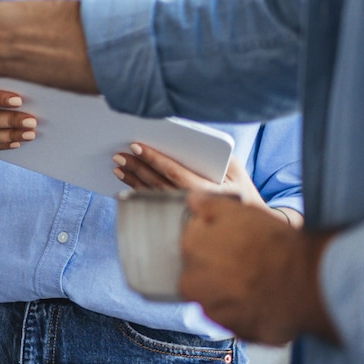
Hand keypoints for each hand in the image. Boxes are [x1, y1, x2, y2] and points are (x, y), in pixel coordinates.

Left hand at [113, 143, 297, 226]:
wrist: (246, 222)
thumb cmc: (240, 189)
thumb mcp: (236, 169)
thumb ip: (216, 156)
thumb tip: (189, 141)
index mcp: (207, 191)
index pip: (175, 173)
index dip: (154, 159)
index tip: (137, 146)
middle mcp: (192, 204)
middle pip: (158, 183)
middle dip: (137, 167)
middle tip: (119, 154)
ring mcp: (182, 213)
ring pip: (151, 194)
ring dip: (132, 179)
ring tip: (117, 165)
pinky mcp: (176, 216)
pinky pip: (151, 202)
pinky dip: (135, 190)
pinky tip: (124, 181)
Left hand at [176, 193, 336, 344]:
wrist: (309, 283)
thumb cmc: (275, 244)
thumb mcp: (239, 210)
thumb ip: (207, 204)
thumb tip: (191, 201)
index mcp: (190, 249)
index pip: (192, 242)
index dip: (215, 240)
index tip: (234, 243)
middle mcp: (191, 283)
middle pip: (199, 272)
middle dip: (218, 267)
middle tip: (248, 264)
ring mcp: (211, 310)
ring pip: (216, 297)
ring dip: (230, 291)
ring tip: (258, 283)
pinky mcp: (232, 331)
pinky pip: (235, 318)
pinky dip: (245, 311)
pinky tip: (263, 300)